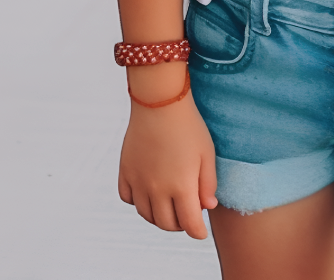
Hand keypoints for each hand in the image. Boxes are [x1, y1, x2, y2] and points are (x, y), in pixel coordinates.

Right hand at [118, 87, 218, 238]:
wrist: (159, 102)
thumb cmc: (189, 126)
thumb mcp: (207, 154)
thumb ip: (208, 184)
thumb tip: (207, 207)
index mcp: (181, 186)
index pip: (189, 224)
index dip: (197, 232)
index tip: (201, 232)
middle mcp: (157, 189)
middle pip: (166, 223)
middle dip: (179, 225)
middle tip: (187, 216)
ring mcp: (138, 181)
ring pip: (146, 214)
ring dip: (159, 217)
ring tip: (169, 207)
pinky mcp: (125, 171)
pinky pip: (128, 198)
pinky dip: (138, 202)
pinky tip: (148, 193)